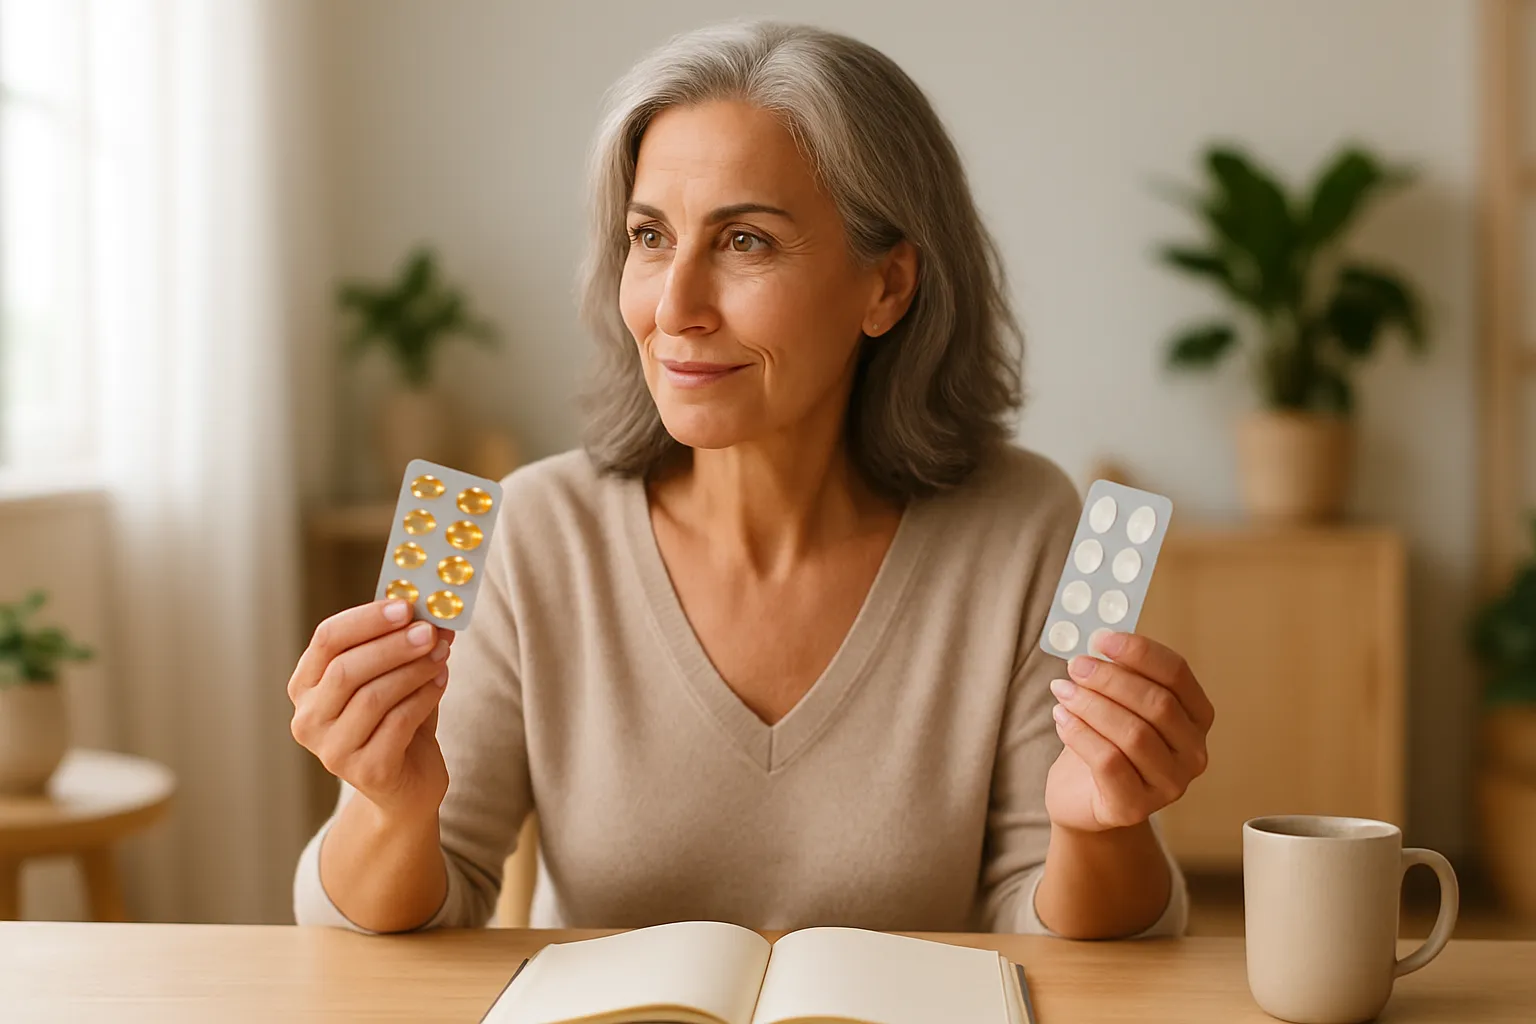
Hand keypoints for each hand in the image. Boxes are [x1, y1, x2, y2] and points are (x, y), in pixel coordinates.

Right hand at [287, 600, 455, 819]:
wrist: (407, 785)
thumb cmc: (395, 720)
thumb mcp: (388, 676)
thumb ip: (395, 642)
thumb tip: (424, 602)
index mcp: (306, 686)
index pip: (326, 640)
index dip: (366, 619)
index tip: (405, 605)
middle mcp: (309, 719)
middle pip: (347, 668)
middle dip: (394, 644)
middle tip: (430, 629)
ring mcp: (332, 750)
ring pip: (374, 696)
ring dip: (414, 668)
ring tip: (443, 652)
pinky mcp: (365, 772)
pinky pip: (398, 722)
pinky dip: (424, 696)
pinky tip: (441, 681)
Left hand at [1044, 632, 1213, 831]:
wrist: (1082, 798)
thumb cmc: (1103, 741)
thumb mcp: (1116, 702)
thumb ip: (1117, 675)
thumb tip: (1099, 643)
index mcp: (1196, 716)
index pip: (1177, 674)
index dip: (1140, 652)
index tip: (1101, 639)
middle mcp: (1193, 752)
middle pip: (1157, 704)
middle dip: (1110, 679)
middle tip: (1076, 666)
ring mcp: (1170, 784)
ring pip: (1134, 734)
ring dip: (1091, 706)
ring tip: (1062, 690)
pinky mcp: (1135, 806)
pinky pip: (1110, 763)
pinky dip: (1081, 734)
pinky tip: (1061, 719)